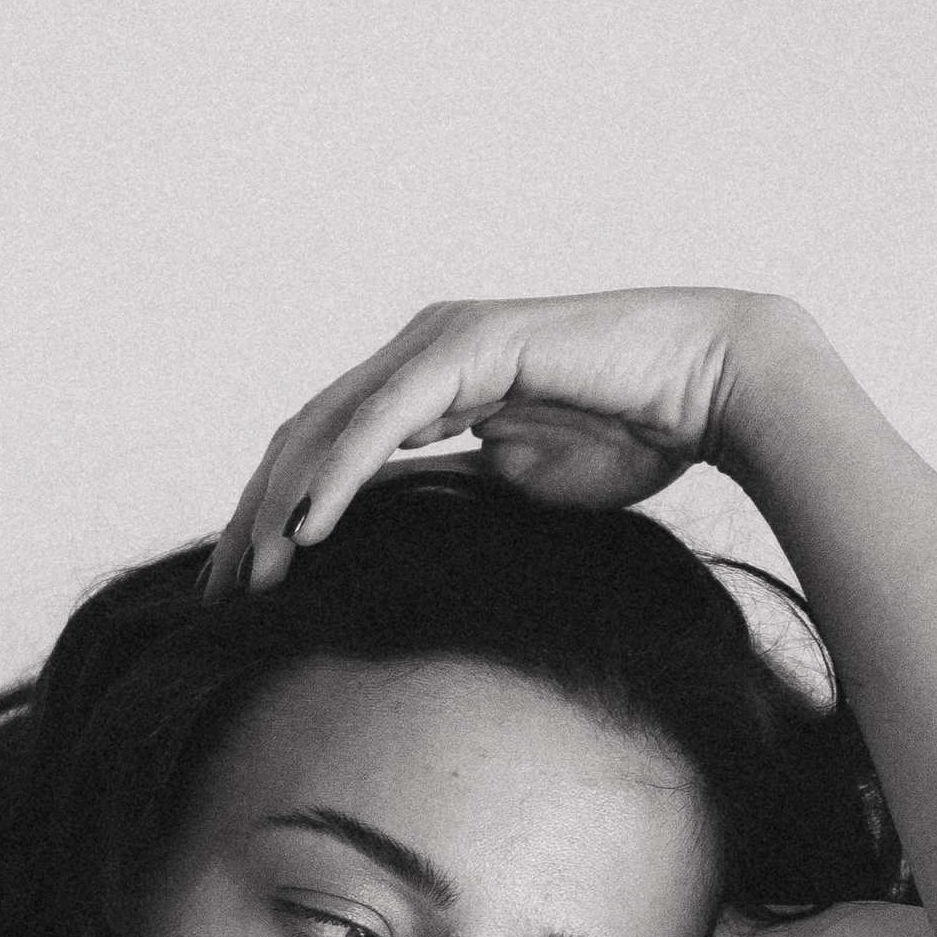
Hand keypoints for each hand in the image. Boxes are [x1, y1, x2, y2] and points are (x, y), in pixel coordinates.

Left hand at [203, 287, 797, 594]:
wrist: (713, 389)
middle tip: (222, 595)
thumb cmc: (633, 436)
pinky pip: (383, 417)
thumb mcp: (516, 489)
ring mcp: (439, 342)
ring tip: (253, 573)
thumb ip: (449, 498)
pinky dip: (338, 472)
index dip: (276, 519)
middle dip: (255, 518)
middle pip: (304, 437)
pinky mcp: (468, 347)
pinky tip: (307, 527)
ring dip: (282, 504)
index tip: (246, 593)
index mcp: (424, 385)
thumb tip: (396, 545)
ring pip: (329, 425)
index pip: (322, 453)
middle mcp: (419, 353)